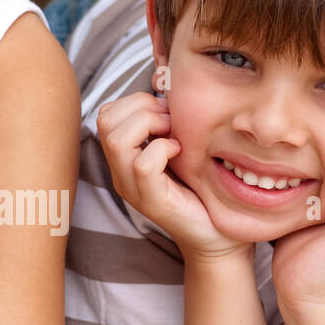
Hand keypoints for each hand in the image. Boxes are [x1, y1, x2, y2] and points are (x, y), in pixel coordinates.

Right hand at [97, 90, 248, 261]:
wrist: (219, 236)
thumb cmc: (203, 189)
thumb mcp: (181, 149)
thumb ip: (168, 124)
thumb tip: (167, 88)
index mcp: (124, 159)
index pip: (106, 112)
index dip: (136, 101)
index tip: (167, 114)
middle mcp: (121, 172)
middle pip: (105, 119)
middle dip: (141, 108)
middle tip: (171, 123)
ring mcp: (133, 188)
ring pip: (117, 138)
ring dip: (150, 125)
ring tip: (174, 136)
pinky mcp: (152, 201)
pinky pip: (143, 163)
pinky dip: (164, 149)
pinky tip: (181, 154)